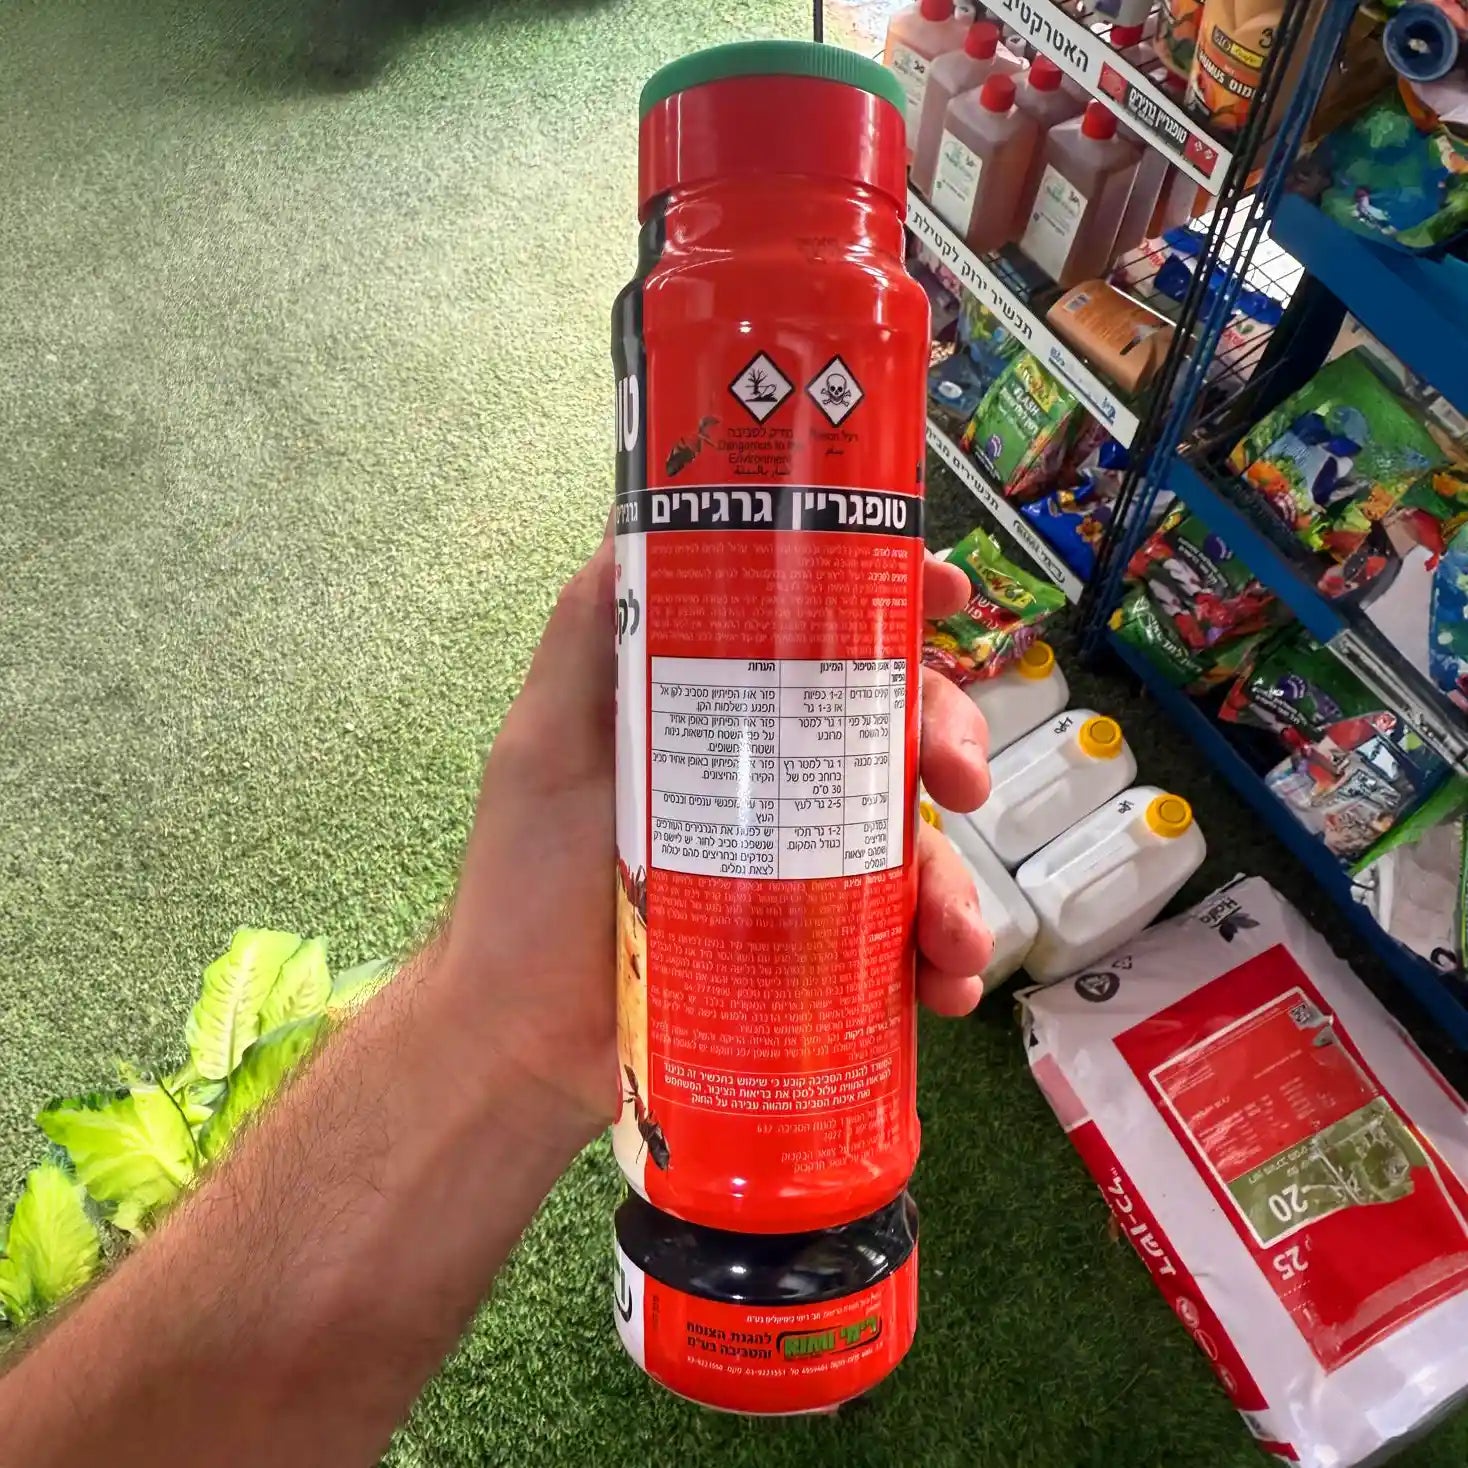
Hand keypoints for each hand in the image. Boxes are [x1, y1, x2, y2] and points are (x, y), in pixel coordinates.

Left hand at [443, 535, 991, 1135]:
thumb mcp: (548, 740)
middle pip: (890, 732)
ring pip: (914, 844)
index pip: (822, 640)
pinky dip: (940, 962)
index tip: (946, 595)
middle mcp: (773, 784)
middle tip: (963, 778)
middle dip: (948, 737)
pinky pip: (901, 945)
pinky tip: (944, 987)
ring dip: (957, 881)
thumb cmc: (528, 885)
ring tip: (953, 936)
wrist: (523, 1044)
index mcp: (725, 718)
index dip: (892, 605)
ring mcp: (800, 872)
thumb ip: (590, 633)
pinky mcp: (816, 956)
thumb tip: (643, 514)